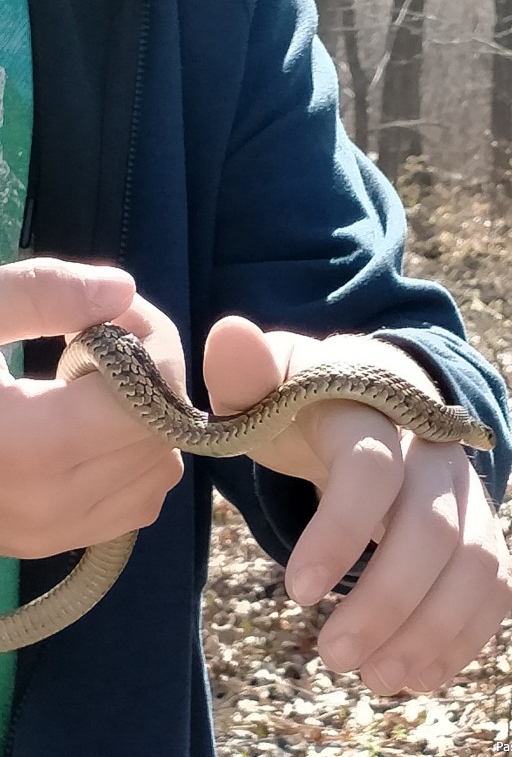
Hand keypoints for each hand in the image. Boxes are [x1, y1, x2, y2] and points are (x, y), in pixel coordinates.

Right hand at [0, 258, 183, 558]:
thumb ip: (39, 294)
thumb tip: (123, 290)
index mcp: (26, 445)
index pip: (148, 399)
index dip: (151, 347)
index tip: (114, 318)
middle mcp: (48, 504)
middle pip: (162, 433)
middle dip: (151, 378)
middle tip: (103, 344)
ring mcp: (52, 533)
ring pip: (160, 471)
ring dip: (146, 420)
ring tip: (90, 389)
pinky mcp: (52, 544)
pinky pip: (140, 501)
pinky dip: (134, 461)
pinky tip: (89, 431)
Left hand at [204, 315, 511, 693]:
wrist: (368, 399)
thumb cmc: (305, 399)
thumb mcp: (267, 383)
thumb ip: (245, 370)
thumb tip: (228, 332)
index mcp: (372, 410)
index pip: (371, 469)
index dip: (340, 531)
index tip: (295, 594)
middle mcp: (429, 447)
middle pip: (431, 528)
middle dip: (385, 601)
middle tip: (333, 656)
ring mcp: (462, 487)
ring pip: (472, 562)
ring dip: (430, 629)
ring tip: (378, 678)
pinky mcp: (478, 523)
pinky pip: (492, 582)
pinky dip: (464, 632)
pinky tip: (419, 670)